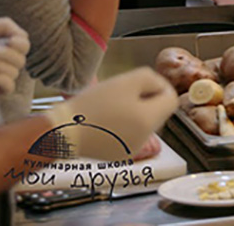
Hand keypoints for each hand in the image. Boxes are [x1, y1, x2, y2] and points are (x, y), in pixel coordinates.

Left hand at [0, 17, 29, 95]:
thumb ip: (5, 25)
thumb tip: (22, 35)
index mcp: (5, 47)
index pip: (25, 46)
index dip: (21, 44)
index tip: (10, 40)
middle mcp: (5, 62)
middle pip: (21, 60)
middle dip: (7, 54)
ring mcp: (1, 76)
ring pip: (14, 72)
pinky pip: (10, 86)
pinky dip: (1, 80)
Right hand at [46, 67, 176, 159]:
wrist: (61, 132)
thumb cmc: (92, 105)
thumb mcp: (126, 80)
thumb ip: (151, 78)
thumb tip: (160, 86)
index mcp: (149, 120)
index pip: (172, 100)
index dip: (160, 87)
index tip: (143, 83)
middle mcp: (144, 139)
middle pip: (158, 112)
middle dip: (145, 100)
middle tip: (122, 93)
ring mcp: (130, 149)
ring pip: (143, 123)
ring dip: (133, 112)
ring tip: (110, 105)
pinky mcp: (117, 155)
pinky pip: (129, 135)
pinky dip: (121, 125)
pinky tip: (103, 119)